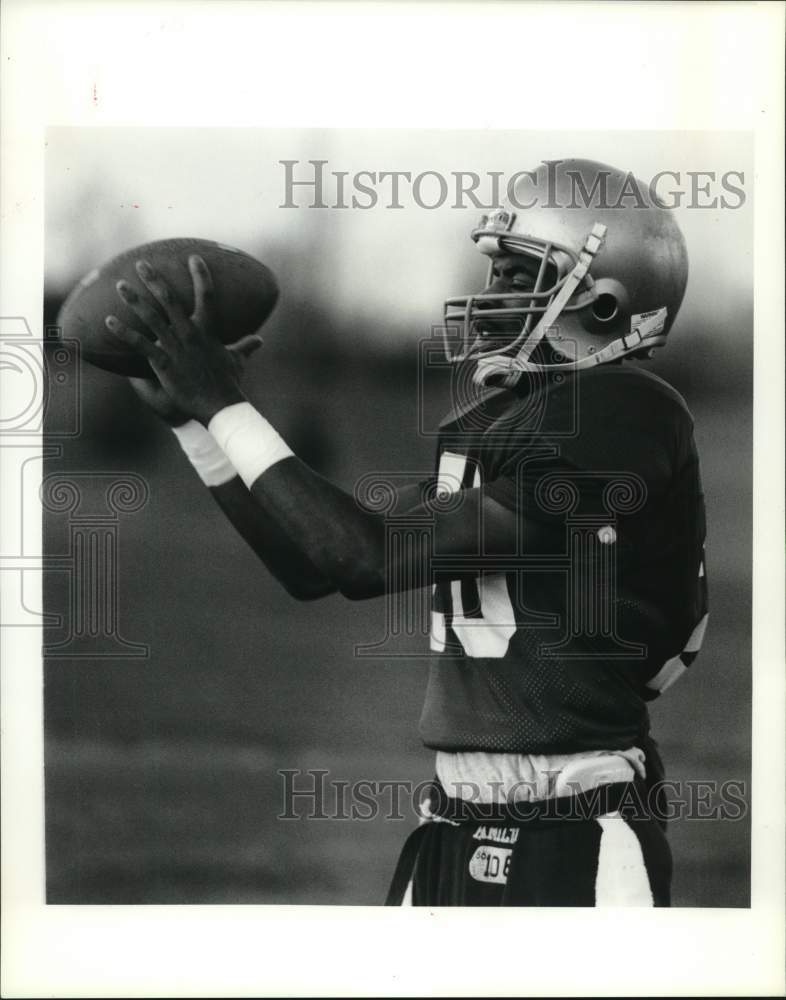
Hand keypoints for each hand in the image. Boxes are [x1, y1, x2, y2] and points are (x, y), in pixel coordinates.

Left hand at [106, 255, 258, 424]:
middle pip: (169, 299)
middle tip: (141, 264)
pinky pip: (140, 344)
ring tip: (120, 285)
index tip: (193, 258)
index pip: (207, 295)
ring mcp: (175, 347)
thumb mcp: (238, 361)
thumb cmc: (229, 383)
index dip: (201, 275)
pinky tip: (108, 321)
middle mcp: (190, 333)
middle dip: (154, 279)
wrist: (219, 405)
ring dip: (134, 299)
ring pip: (151, 317)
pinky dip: (123, 332)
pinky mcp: (163, 362)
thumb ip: (246, 347)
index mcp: (208, 330)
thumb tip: (259, 341)